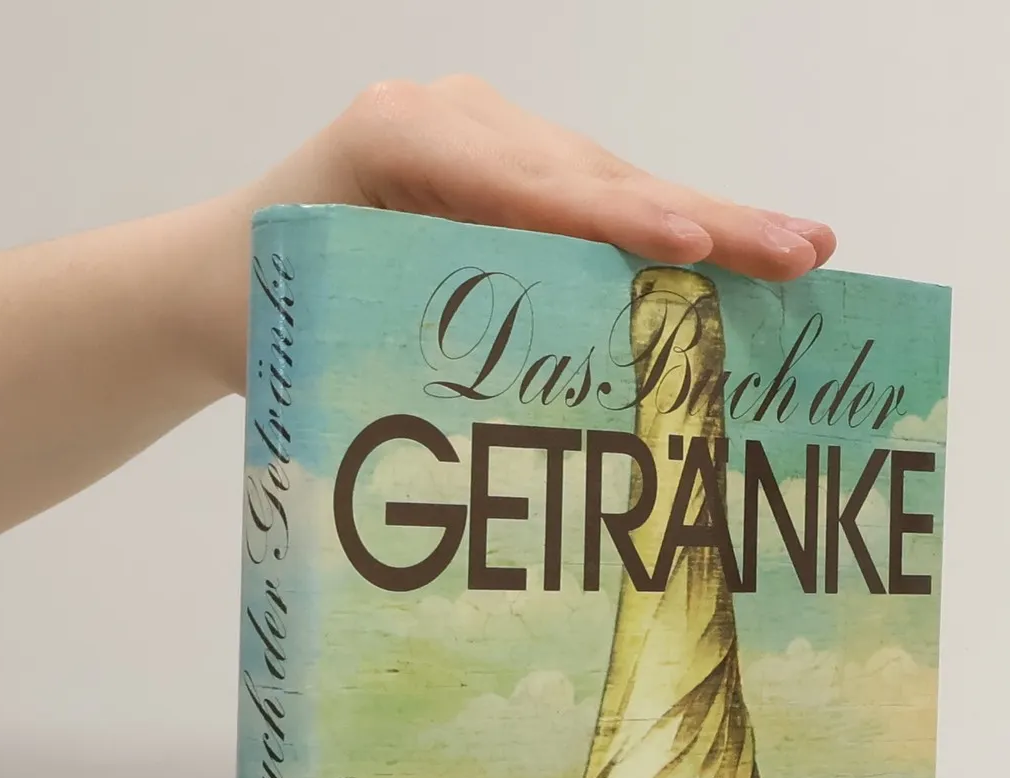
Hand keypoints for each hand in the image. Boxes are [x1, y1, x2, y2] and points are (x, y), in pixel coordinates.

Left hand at [198, 79, 835, 375]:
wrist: (210, 280)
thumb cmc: (259, 324)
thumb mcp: (328, 342)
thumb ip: (428, 355)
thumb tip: (554, 428)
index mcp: (391, 142)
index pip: (524, 186)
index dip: (615, 221)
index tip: (689, 251)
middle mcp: (445, 116)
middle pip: (590, 174)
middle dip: (699, 219)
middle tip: (798, 252)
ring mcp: (478, 130)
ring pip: (606, 179)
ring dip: (704, 223)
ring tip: (799, 252)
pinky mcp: (499, 159)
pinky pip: (592, 195)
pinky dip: (662, 230)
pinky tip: (736, 252)